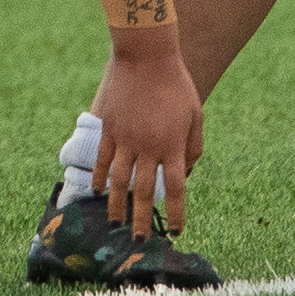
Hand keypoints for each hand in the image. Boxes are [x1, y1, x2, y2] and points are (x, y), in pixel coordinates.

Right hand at [91, 38, 207, 233]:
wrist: (145, 54)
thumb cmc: (175, 83)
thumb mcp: (195, 114)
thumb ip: (193, 147)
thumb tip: (185, 173)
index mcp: (172, 145)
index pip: (175, 189)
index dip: (174, 213)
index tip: (174, 231)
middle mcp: (148, 147)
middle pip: (143, 192)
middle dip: (142, 220)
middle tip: (139, 241)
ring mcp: (125, 138)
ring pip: (119, 181)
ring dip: (116, 205)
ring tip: (115, 223)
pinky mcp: (109, 128)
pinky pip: (103, 159)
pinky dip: (100, 177)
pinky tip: (99, 191)